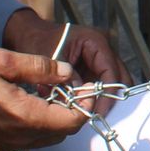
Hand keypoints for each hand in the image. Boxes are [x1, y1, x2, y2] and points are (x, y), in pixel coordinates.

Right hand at [0, 49, 87, 150]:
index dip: (86, 103)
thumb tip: (68, 71)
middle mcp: (21, 137)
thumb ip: (40, 67)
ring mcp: (10, 145)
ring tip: (54, 90)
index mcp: (25, 117)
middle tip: (72, 85)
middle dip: (75, 109)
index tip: (86, 84)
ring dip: (59, 117)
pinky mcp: (1, 145)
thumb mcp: (2, 60)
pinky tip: (34, 100)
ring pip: (51, 137)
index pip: (73, 120)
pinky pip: (33, 138)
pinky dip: (43, 123)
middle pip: (65, 131)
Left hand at [3, 9, 129, 108]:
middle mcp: (103, 49)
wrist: (30, 34)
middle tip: (101, 116)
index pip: (111, 71)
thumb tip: (80, 101)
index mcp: (96, 41)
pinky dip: (92, 95)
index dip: (108, 93)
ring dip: (102, 97)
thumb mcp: (51, 59)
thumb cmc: (38, 41)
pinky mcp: (93, 68)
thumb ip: (66, 79)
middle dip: (111, 97)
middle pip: (119, 77)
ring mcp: (100, 58)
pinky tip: (81, 105)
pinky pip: (99, 85)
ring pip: (111, 83)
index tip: (99, 112)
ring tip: (90, 113)